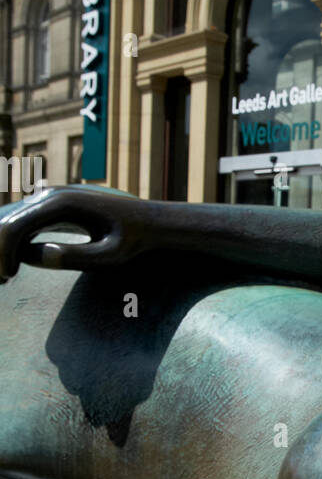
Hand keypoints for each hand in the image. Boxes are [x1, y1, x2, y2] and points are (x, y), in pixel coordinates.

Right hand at [0, 186, 146, 282]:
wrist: (150, 221)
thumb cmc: (135, 241)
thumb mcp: (111, 256)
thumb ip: (76, 257)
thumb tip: (37, 257)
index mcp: (62, 205)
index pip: (15, 227)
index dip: (3, 254)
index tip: (6, 280)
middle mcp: (52, 195)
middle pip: (8, 222)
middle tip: (2, 283)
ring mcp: (51, 198)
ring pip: (13, 221)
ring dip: (3, 248)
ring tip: (5, 278)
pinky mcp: (54, 206)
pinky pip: (25, 222)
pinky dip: (15, 243)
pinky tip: (15, 267)